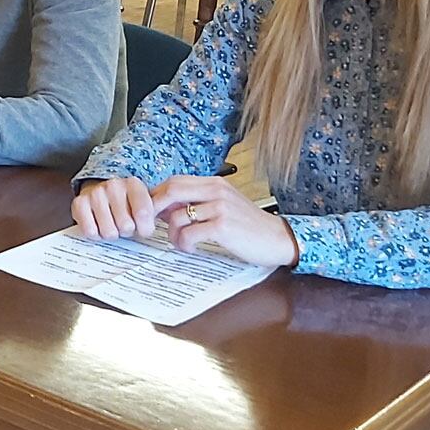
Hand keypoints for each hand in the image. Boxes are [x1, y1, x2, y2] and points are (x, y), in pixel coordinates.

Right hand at [73, 176, 159, 239]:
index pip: (143, 213)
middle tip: (125, 225)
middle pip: (126, 226)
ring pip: (108, 231)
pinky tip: (99, 225)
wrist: (100, 194)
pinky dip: (96, 234)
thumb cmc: (126, 203)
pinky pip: (90, 231)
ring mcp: (95, 193)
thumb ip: (157, 207)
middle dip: (127, 231)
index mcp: (133, 184)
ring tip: (112, 225)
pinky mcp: (79, 203)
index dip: (145, 228)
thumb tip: (162, 209)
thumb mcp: (146, 203)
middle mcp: (114, 185)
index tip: (144, 229)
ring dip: (112, 233)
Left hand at [151, 175, 298, 265]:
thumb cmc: (248, 225)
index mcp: (214, 183)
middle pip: (171, 191)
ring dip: (172, 234)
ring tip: (181, 243)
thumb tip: (165, 207)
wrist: (278, 238)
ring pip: (177, 216)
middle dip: (154, 209)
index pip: (174, 181)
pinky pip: (189, 234)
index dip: (157, 196)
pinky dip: (184, 243)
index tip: (151, 212)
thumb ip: (198, 202)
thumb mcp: (223, 205)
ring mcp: (219, 207)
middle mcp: (216, 190)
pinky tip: (192, 248)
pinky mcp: (222, 226)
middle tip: (152, 225)